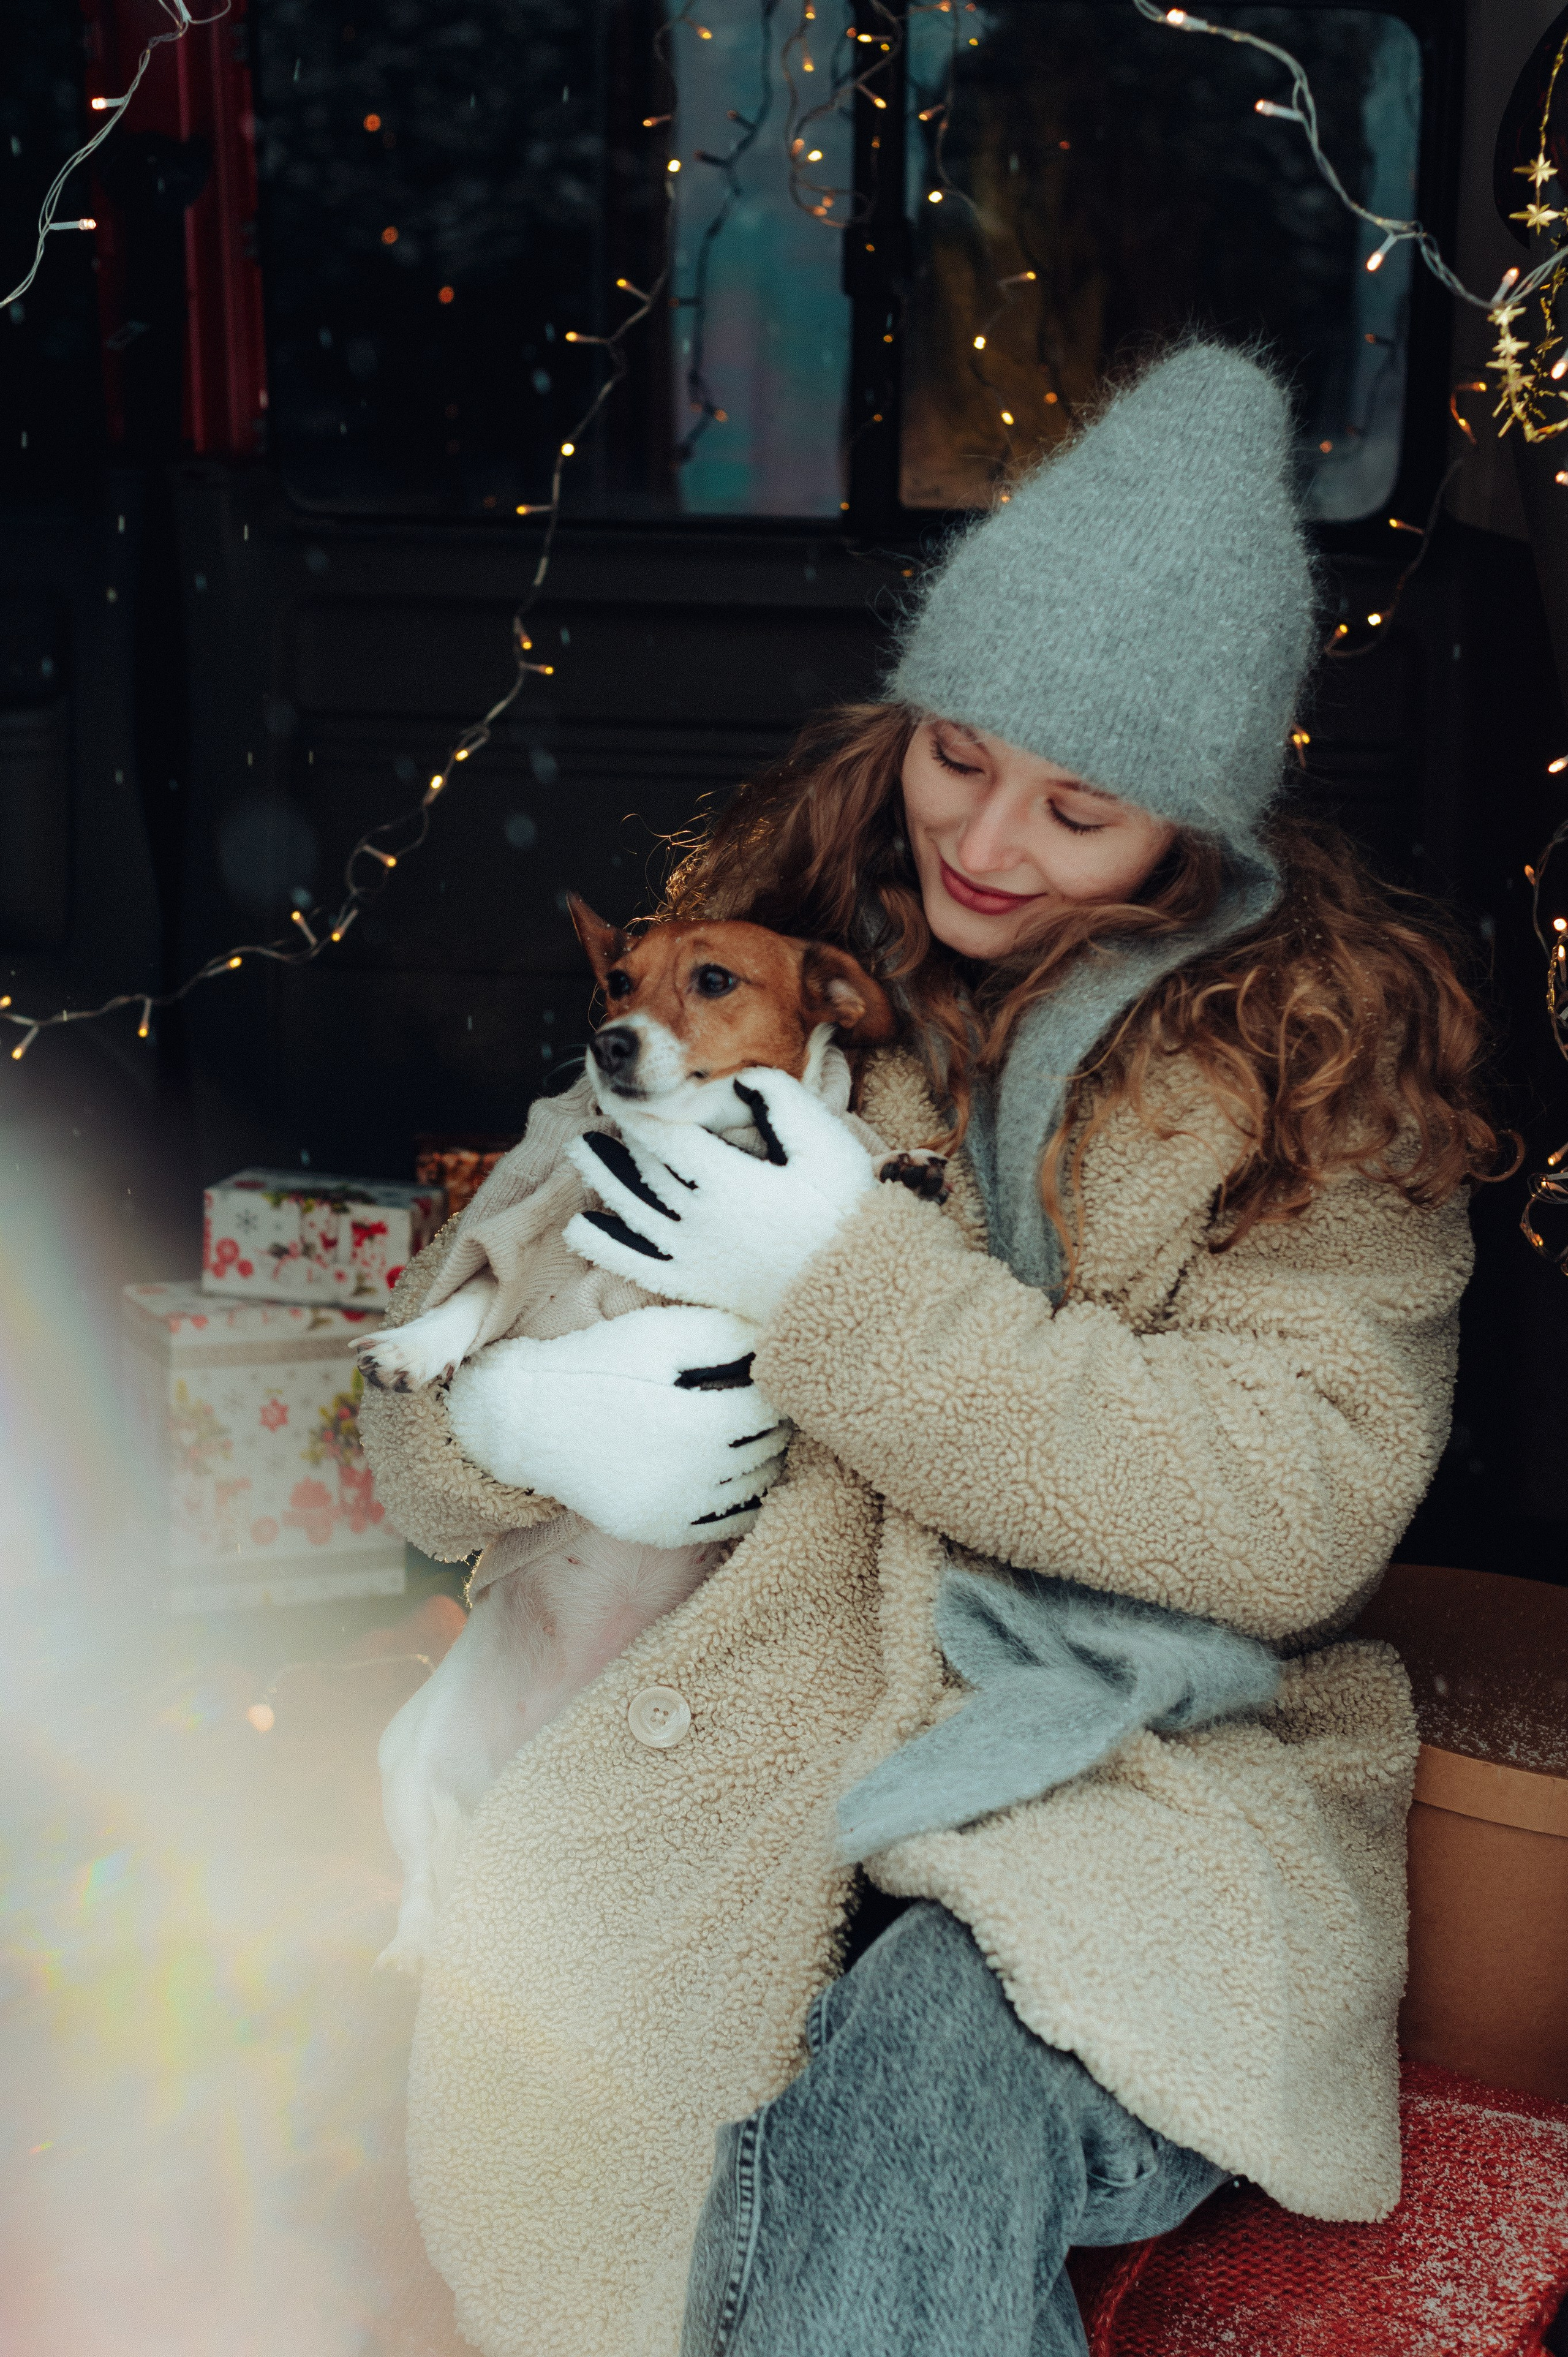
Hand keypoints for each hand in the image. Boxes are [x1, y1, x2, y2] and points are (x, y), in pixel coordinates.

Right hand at [443, 1305, 788, 1548]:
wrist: (537, 1421)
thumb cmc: (605, 1363)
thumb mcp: (665, 1333)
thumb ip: (729, 1337)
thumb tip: (777, 1344)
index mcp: (701, 1419)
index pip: (772, 1409)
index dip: (776, 1389)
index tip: (772, 1376)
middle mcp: (696, 1472)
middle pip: (768, 1448)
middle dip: (773, 1424)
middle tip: (766, 1404)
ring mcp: (679, 1508)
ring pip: (756, 1486)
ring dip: (764, 1460)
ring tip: (750, 1434)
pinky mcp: (663, 1529)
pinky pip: (730, 1522)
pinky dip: (745, 1498)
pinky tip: (734, 1472)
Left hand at [562, 1069, 876, 1323]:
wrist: (858, 1291)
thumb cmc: (847, 1213)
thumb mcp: (825, 1145)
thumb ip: (780, 1101)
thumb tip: (737, 1079)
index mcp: (725, 1179)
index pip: (664, 1134)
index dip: (637, 1108)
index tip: (618, 1086)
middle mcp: (697, 1217)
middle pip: (645, 1167)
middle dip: (622, 1134)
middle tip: (602, 1105)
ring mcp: (691, 1255)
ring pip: (633, 1208)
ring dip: (603, 1177)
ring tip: (582, 1150)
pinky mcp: (695, 1284)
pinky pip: (636, 1264)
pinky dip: (605, 1245)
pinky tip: (581, 1229)